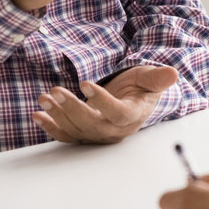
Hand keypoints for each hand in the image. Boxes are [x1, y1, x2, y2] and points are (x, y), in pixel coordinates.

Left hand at [32, 65, 178, 143]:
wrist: (131, 101)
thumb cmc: (140, 87)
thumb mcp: (149, 79)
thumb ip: (158, 78)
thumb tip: (172, 73)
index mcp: (132, 116)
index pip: (117, 113)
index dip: (101, 101)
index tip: (84, 83)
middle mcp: (114, 130)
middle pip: (92, 125)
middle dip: (72, 109)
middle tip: (55, 92)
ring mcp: (98, 135)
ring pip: (76, 130)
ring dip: (58, 115)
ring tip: (44, 98)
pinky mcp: (84, 135)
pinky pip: (66, 136)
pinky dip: (51, 127)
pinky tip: (37, 115)